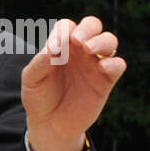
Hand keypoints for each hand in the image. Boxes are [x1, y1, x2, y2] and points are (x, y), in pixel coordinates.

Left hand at [21, 15, 125, 150]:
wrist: (50, 124)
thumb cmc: (39, 98)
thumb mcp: (31, 81)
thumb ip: (39, 64)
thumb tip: (50, 49)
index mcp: (61, 46)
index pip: (67, 26)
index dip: (63, 31)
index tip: (54, 47)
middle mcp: (80, 51)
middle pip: (92, 26)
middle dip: (88, 28)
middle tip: (78, 40)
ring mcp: (94, 64)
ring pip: (109, 41)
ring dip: (101, 41)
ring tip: (89, 49)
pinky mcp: (106, 80)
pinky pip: (118, 65)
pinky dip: (114, 63)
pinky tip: (103, 66)